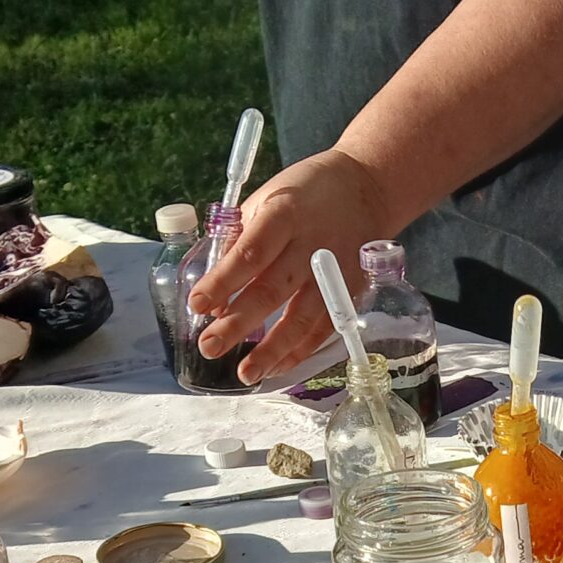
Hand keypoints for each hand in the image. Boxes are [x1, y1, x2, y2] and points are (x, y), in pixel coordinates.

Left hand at [183, 147, 397, 383]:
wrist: (366, 189)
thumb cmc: (305, 193)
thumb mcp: (266, 200)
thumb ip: (239, 241)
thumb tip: (215, 294)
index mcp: (284, 215)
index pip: (249, 254)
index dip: (222, 282)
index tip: (197, 305)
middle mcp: (311, 246)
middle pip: (271, 291)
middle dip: (237, 323)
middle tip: (209, 346)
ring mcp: (334, 273)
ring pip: (301, 319)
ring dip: (271, 350)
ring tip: (245, 374)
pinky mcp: (351, 291)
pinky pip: (323, 329)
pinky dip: (299, 351)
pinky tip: (276, 367)